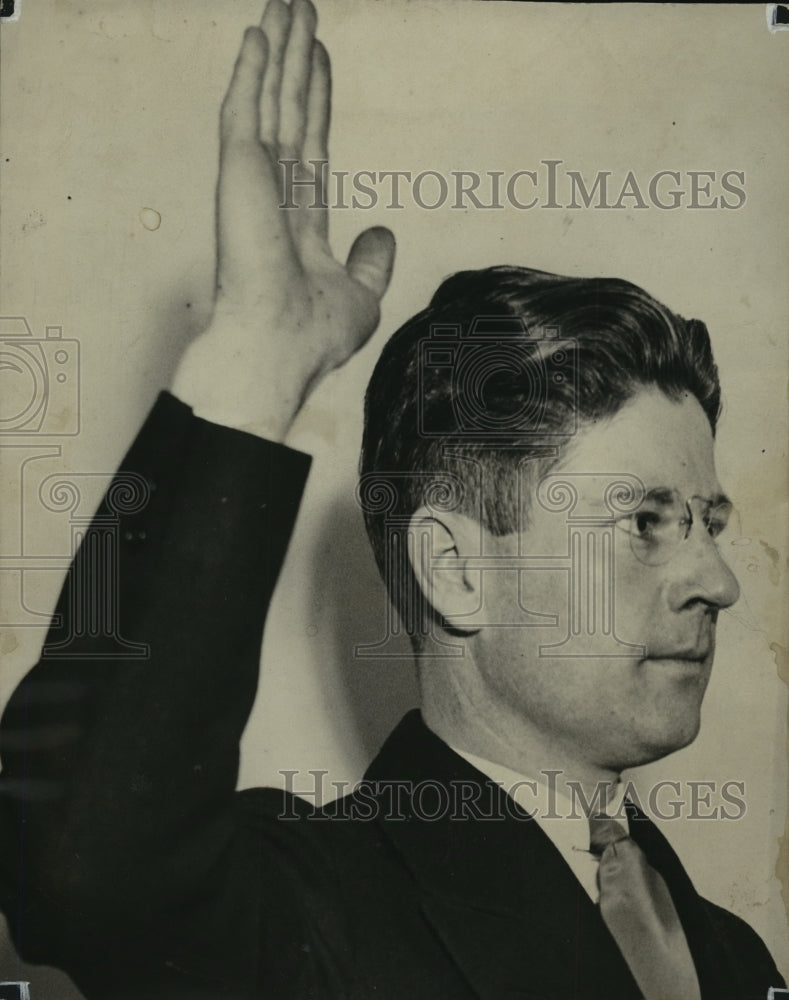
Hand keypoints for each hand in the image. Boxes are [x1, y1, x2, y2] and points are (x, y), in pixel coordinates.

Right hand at [172, 0, 395, 440]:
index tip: (321, 62)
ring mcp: (253, 181)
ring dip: (279, 52)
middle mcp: (273, 194)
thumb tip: (382, 233)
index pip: (311, 147)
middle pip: (290, 113)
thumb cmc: (311, 337)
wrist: (277, 348)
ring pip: (269, 100)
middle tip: (300, 10)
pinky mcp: (238, 173)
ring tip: (287, 4)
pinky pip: (245, 110)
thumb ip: (371, 262)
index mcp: (298, 221)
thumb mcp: (360, 297)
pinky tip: (259, 35)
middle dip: (297, 63)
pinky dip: (251, 72)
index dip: (318, 103)